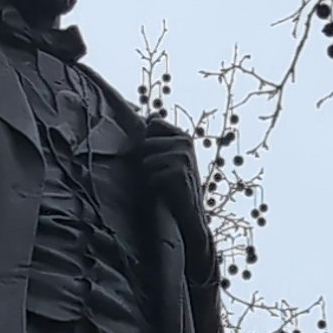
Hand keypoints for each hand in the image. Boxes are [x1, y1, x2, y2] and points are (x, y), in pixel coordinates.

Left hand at [141, 119, 212, 250]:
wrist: (188, 214)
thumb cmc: (173, 187)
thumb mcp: (167, 158)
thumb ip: (156, 140)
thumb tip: (147, 117)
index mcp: (181, 135)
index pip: (153, 124)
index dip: (144, 140)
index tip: (147, 157)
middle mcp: (185, 141)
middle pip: (145, 143)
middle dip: (143, 160)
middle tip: (153, 176)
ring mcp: (184, 156)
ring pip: (147, 160)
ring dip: (147, 175)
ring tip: (158, 185)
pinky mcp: (180, 172)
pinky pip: (152, 175)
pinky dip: (152, 186)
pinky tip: (162, 193)